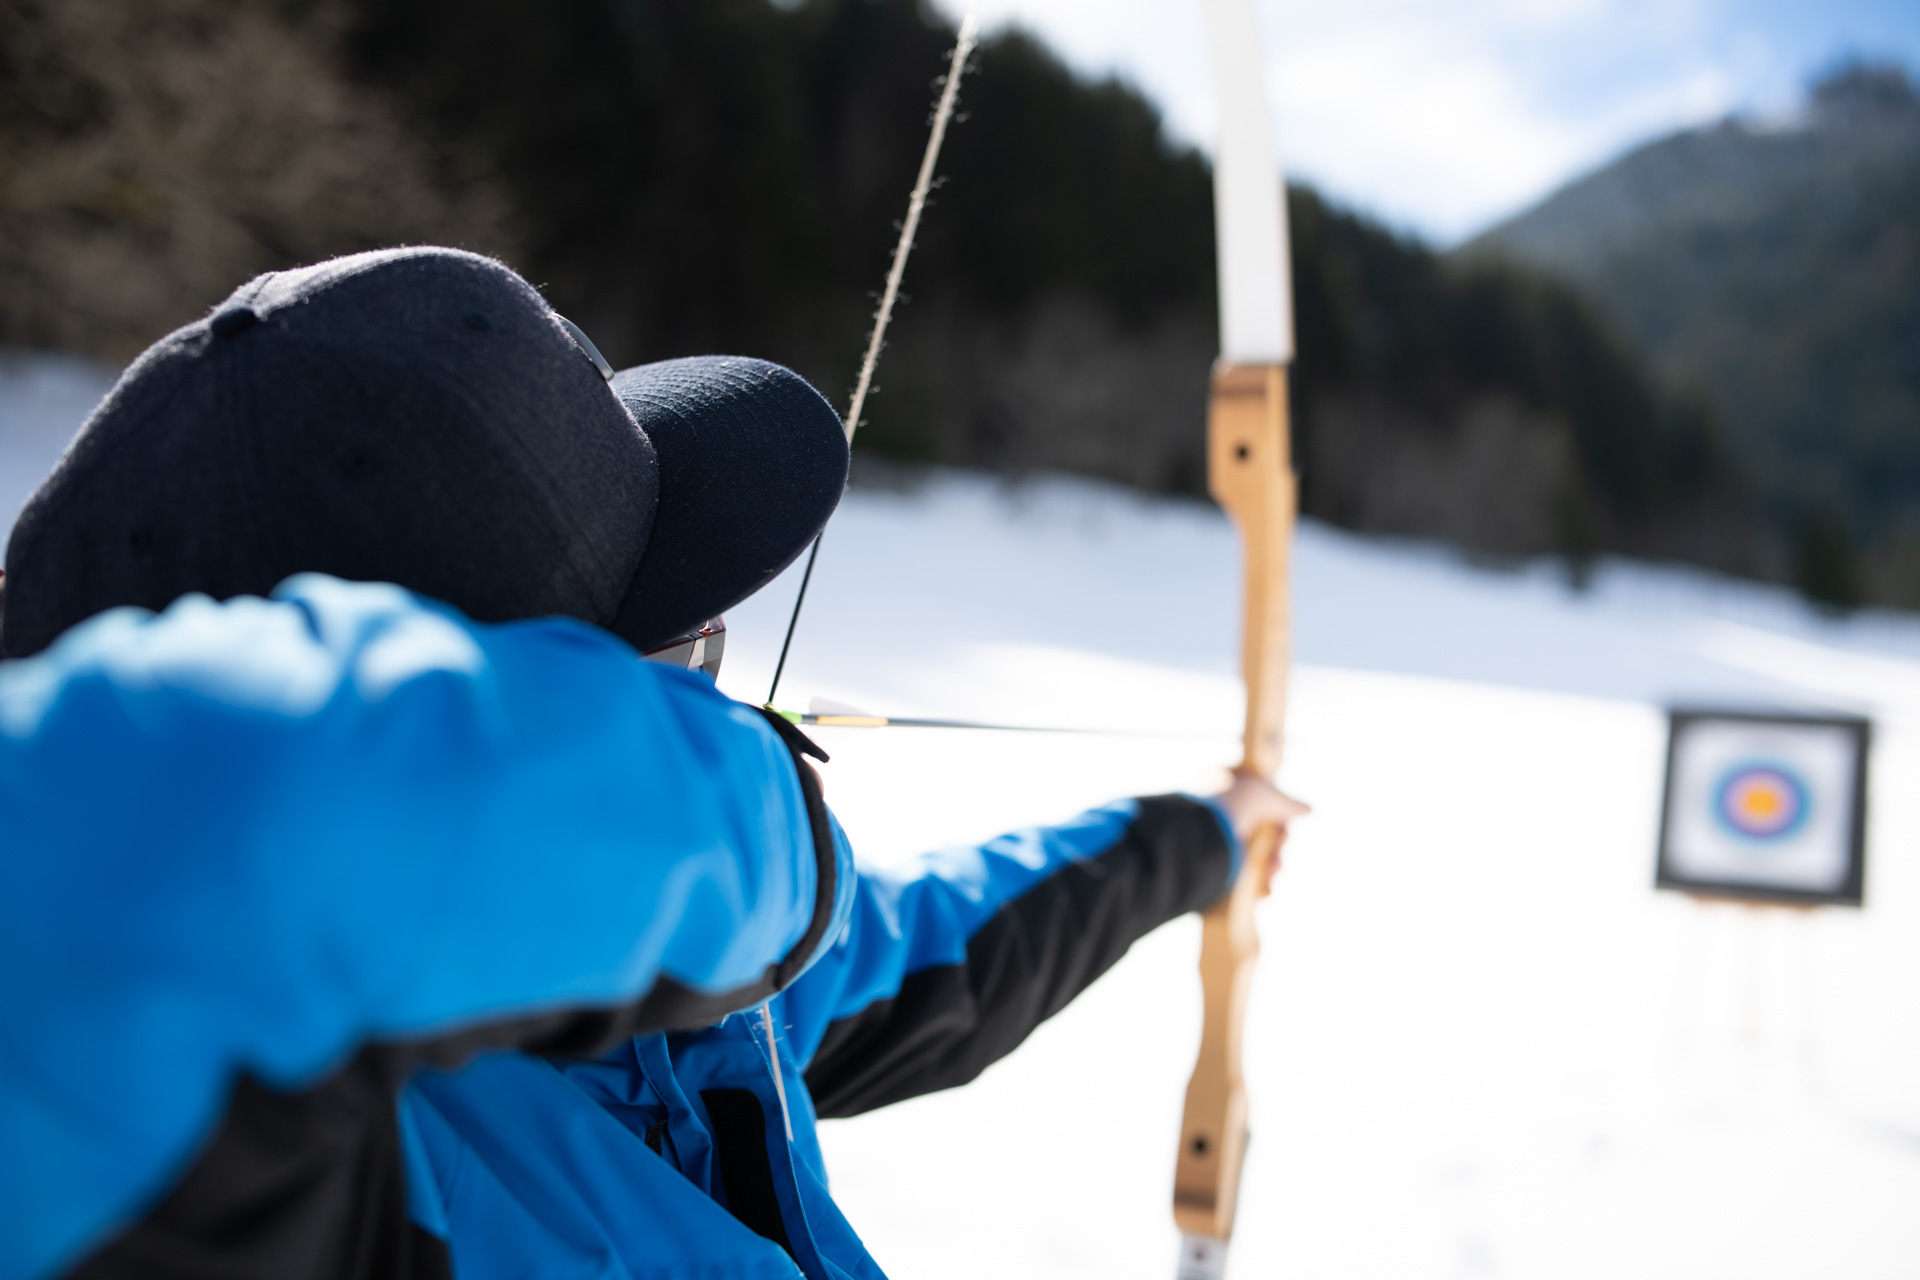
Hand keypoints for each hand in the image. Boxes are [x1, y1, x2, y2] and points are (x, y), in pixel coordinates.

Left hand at [1211, 771, 1309, 896]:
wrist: (1191, 839)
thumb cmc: (1224, 807)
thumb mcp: (1260, 795)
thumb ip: (1285, 803)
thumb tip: (1308, 809)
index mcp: (1220, 790)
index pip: (1258, 801)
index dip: (1277, 815)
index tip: (1284, 825)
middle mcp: (1216, 816)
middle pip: (1260, 832)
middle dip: (1276, 844)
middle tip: (1277, 848)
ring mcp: (1213, 845)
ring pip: (1253, 858)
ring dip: (1270, 865)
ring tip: (1271, 870)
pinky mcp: (1212, 872)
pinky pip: (1240, 880)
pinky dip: (1256, 886)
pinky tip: (1265, 889)